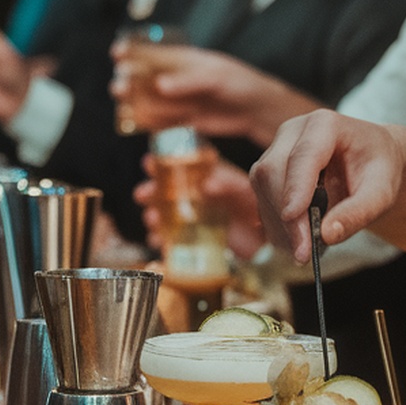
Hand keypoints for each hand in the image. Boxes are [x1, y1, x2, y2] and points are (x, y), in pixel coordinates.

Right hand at [111, 46, 313, 146]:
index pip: (157, 54)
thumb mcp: (215, 78)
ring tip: (121, 103)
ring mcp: (184, 99)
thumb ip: (188, 81)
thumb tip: (160, 85)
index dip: (136, 52)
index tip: (116, 53)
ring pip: (154, 99)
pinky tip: (138, 122)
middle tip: (117, 87)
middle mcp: (182, 78)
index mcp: (187, 60)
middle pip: (150, 78)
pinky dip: (152, 120)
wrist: (258, 109)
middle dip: (131, 81)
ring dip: (137, 101)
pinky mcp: (188, 119)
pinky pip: (165, 119)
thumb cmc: (240, 83)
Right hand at [135, 155, 265, 259]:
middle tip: (142, 195)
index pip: (177, 168)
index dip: (160, 165)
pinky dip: (161, 241)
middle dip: (149, 192)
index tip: (148, 163)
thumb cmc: (252, 208)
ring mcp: (190, 219)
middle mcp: (192, 197)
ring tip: (152, 220)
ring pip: (163, 216)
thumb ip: (227, 184)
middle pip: (163, 192)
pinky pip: (170, 240)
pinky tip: (157, 241)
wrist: (263, 239)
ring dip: (153, 217)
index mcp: (203, 178)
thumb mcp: (243, 191)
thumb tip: (208, 185)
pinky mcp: (192, 240)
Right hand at [251, 110, 405, 261]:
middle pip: (272, 171)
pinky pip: (262, 198)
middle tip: (303, 253)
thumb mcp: (382, 192)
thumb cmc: (378, 170)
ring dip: (278, 225)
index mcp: (324, 124)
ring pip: (262, 186)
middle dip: (285, 216)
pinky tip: (296, 243)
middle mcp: (293, 131)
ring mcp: (277, 149)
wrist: (371, 160)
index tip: (293, 217)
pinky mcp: (270, 170)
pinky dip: (276, 226)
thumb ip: (359, 212)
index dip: (295, 187)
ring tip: (303, 252)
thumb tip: (328, 234)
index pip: (303, 156)